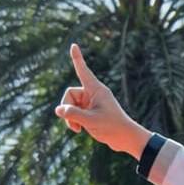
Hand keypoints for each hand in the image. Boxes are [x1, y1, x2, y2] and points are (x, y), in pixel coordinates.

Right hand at [54, 43, 151, 158]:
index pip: (83, 71)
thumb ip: (72, 114)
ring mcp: (91, 103)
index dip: (77, 58)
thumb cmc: (112, 128)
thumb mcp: (91, 121)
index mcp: (96, 90)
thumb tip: (58, 110)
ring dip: (70, 118)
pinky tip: (79, 130)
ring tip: (78, 129)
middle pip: (69, 94)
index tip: (74, 45)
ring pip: (70, 105)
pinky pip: (74, 113)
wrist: (126, 139)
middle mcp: (93, 94)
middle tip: (74, 122)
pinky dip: (74, 121)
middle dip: (68, 108)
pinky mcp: (90, 113)